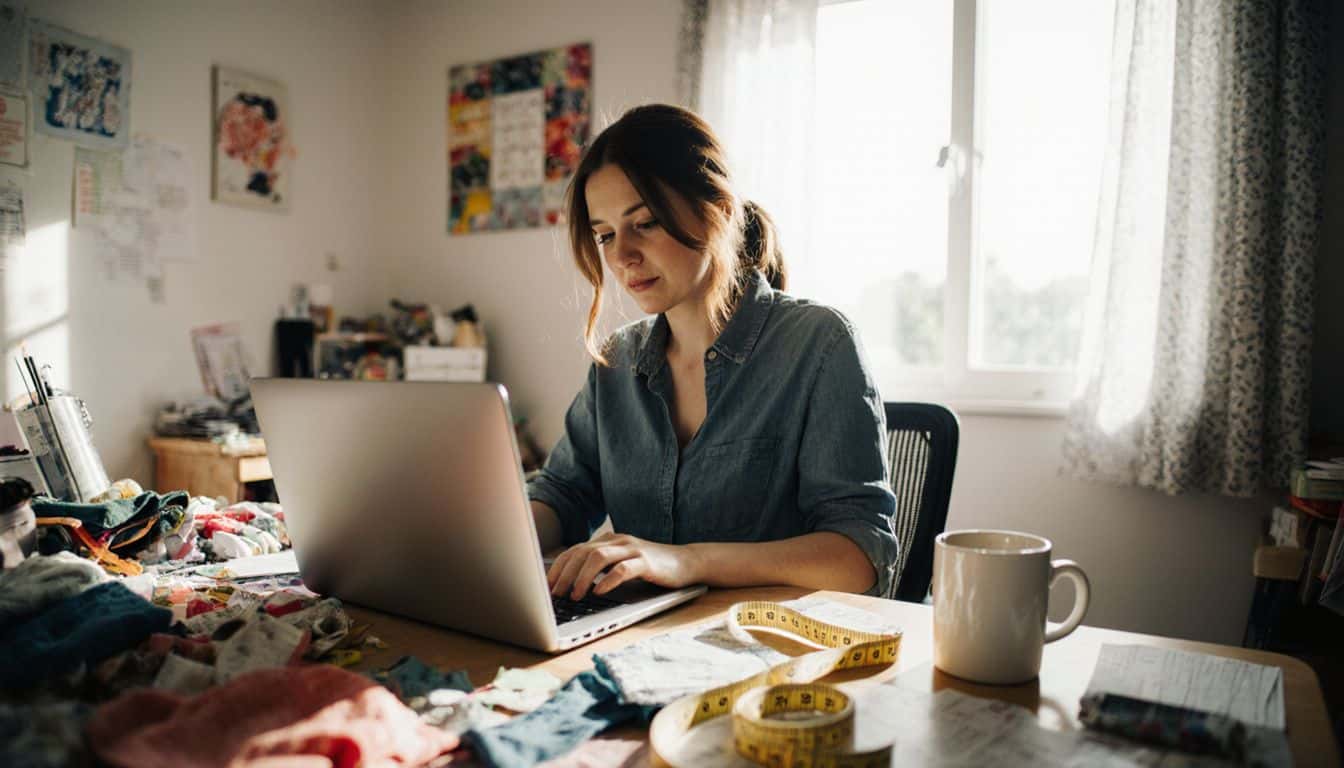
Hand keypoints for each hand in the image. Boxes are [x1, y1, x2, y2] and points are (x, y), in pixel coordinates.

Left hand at [547, 533, 702, 600]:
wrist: (686, 562)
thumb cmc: (651, 567)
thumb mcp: (621, 564)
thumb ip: (600, 568)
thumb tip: (570, 586)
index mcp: (608, 541)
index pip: (575, 550)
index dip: (558, 567)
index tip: (547, 586)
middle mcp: (618, 541)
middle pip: (583, 552)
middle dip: (565, 574)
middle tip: (555, 594)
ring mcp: (632, 549)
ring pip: (599, 557)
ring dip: (582, 577)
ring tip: (575, 595)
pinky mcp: (647, 562)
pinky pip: (623, 569)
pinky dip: (608, 581)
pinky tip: (600, 592)